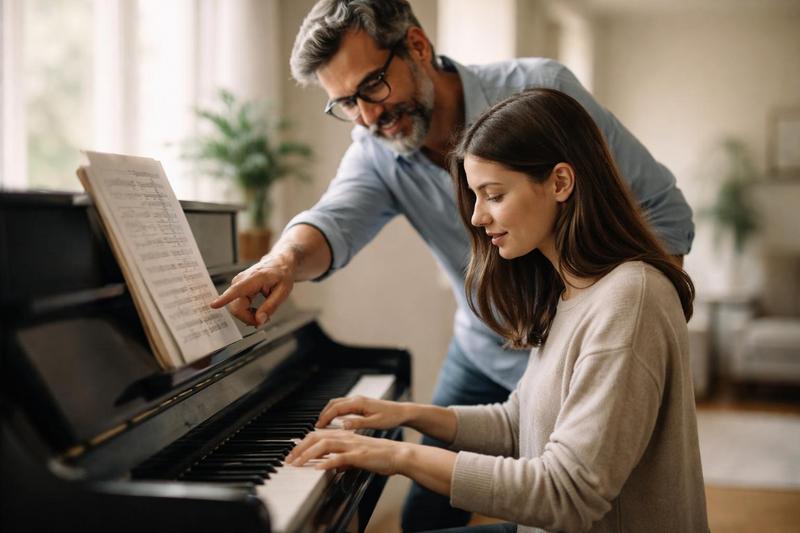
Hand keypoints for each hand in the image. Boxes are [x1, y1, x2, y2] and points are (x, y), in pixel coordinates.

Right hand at [210, 255, 293, 325]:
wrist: (280, 262)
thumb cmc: (282, 273)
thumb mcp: (283, 291)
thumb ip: (271, 306)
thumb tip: (259, 320)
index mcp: (255, 278)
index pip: (237, 290)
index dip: (224, 299)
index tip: (214, 305)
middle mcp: (242, 280)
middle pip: (236, 306)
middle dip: (247, 318)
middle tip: (262, 321)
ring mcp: (238, 283)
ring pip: (236, 307)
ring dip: (248, 315)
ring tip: (263, 315)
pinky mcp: (238, 288)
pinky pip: (238, 305)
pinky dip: (247, 311)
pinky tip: (257, 311)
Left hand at [285, 430, 406, 475]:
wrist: (397, 454)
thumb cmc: (379, 455)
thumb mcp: (356, 457)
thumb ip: (342, 459)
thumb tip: (330, 466)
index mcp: (345, 436)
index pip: (318, 435)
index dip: (303, 442)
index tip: (293, 452)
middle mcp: (346, 437)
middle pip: (317, 437)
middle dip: (300, 447)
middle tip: (289, 459)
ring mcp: (352, 445)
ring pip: (324, 445)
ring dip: (308, 454)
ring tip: (297, 463)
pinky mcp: (358, 455)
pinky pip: (339, 458)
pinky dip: (327, 463)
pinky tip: (318, 469)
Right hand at [316, 396, 410, 430]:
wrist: (402, 412)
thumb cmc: (391, 417)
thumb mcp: (374, 423)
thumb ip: (358, 423)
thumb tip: (343, 425)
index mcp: (359, 403)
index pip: (336, 408)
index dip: (325, 417)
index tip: (318, 426)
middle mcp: (357, 399)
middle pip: (334, 404)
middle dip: (323, 414)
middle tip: (317, 426)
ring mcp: (358, 400)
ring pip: (337, 403)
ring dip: (328, 412)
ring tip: (323, 424)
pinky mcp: (360, 403)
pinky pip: (343, 406)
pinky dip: (335, 412)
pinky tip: (334, 421)